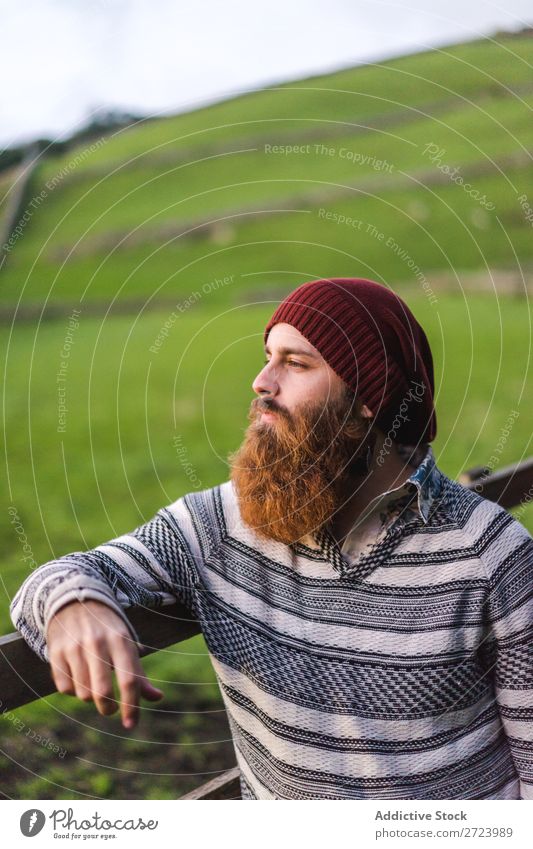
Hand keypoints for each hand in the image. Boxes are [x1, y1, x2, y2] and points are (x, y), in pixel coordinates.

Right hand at [46, 599, 162, 727]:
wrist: (75, 601)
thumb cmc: (107, 628)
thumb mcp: (126, 642)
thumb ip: (139, 673)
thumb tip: (158, 698)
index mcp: (121, 640)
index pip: (129, 679)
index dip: (132, 706)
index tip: (131, 724)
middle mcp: (97, 643)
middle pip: (103, 692)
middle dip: (108, 708)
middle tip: (110, 709)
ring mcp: (74, 647)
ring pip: (83, 693)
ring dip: (90, 697)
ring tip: (93, 683)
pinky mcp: (56, 652)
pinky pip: (65, 688)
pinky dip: (73, 690)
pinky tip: (77, 676)